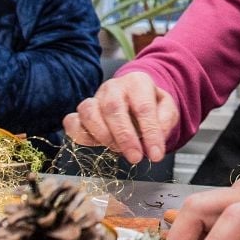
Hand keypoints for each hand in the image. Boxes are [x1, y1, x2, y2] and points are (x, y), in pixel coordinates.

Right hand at [62, 69, 179, 163]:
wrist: (134, 96)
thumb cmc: (150, 103)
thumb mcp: (167, 108)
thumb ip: (165, 121)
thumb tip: (156, 141)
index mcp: (137, 82)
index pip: (144, 107)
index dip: (150, 133)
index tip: (156, 155)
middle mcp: (113, 87)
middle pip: (113, 109)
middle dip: (125, 137)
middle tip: (135, 157)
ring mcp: (95, 98)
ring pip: (89, 113)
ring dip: (103, 136)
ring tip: (117, 149)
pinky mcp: (81, 112)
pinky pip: (72, 121)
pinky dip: (80, 135)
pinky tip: (96, 144)